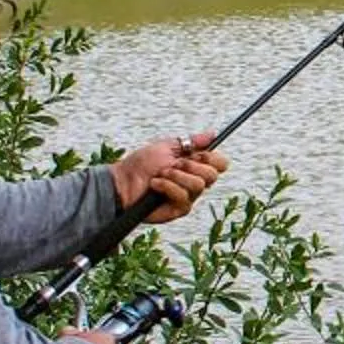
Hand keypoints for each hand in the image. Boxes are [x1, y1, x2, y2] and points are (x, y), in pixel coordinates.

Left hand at [112, 132, 227, 222]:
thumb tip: (212, 134)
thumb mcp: (167, 147)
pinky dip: (168, 186)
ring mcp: (188, 197)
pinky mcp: (179, 210)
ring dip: (177, 176)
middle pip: (212, 175)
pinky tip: (155, 185)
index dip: (213, 158)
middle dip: (191, 166)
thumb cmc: (141, 164)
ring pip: (198, 185)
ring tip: (160, 174)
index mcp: (195, 167)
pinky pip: (183, 197)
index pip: (220, 164)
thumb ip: (191, 142)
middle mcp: (195, 183)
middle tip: (174, 164)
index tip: (198, 153)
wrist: (123, 181)